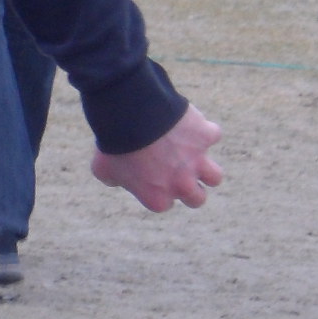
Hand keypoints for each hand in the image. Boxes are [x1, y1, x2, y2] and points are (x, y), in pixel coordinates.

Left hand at [92, 105, 223, 211]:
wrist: (132, 115)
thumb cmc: (113, 143)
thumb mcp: (103, 168)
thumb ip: (113, 179)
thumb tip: (116, 180)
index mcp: (157, 198)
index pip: (165, 203)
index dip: (159, 190)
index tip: (152, 177)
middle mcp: (181, 185)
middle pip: (197, 198)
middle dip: (190, 189)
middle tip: (178, 173)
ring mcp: (197, 161)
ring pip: (215, 177)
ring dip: (206, 169)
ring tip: (193, 156)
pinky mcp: (206, 136)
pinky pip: (212, 134)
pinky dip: (203, 129)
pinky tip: (187, 122)